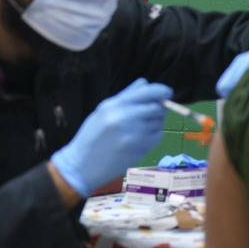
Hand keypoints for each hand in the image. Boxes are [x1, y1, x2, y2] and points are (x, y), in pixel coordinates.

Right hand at [51, 78, 171, 196]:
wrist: (81, 166)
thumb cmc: (91, 137)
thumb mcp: (102, 111)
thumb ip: (125, 96)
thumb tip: (144, 82)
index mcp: (115, 105)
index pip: (147, 92)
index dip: (161, 90)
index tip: (167, 92)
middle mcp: (125, 117)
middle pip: (157, 107)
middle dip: (159, 109)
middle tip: (151, 114)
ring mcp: (134, 133)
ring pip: (159, 122)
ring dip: (154, 124)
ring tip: (137, 130)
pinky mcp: (140, 148)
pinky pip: (158, 136)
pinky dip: (153, 136)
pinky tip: (139, 140)